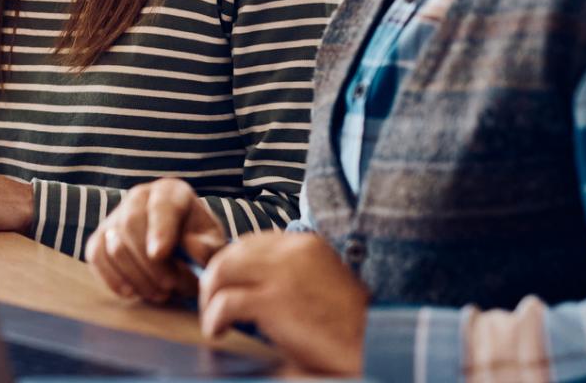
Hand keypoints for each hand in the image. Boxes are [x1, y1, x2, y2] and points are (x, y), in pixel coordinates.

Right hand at [85, 177, 226, 303]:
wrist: (177, 246)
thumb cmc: (197, 242)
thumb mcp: (212, 242)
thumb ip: (209, 246)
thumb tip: (192, 249)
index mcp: (170, 192)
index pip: (161, 206)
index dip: (158, 229)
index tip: (160, 254)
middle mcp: (138, 197)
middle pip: (131, 226)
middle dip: (150, 264)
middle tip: (170, 288)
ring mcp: (115, 216)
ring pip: (113, 245)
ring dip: (136, 276)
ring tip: (160, 294)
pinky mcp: (99, 238)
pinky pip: (96, 256)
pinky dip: (112, 278)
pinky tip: (133, 292)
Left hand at [199, 232, 366, 376]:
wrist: (375, 343)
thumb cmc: (349, 324)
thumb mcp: (320, 284)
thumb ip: (289, 275)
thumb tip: (250, 286)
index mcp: (304, 243)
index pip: (251, 242)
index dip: (232, 265)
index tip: (226, 286)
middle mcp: (292, 250)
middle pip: (230, 252)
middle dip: (214, 279)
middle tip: (213, 304)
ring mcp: (282, 274)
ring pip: (220, 271)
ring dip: (210, 297)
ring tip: (214, 319)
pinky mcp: (275, 302)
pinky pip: (226, 302)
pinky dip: (214, 318)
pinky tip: (218, 331)